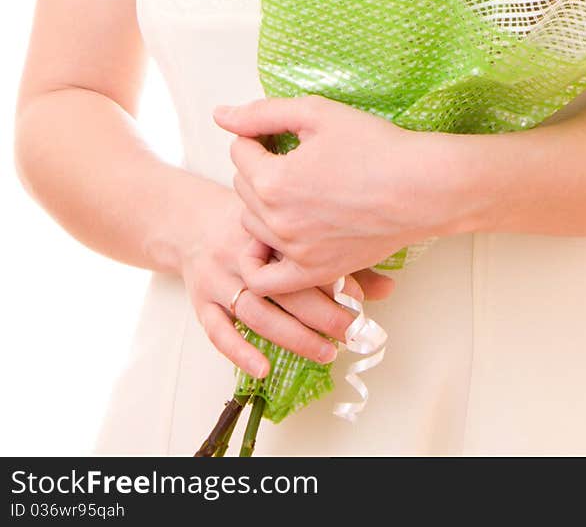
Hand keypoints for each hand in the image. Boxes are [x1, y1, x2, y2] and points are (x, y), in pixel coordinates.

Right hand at [178, 183, 395, 376]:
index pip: (301, 256)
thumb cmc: (251, 228)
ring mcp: (218, 278)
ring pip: (256, 312)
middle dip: (320, 313)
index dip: (332, 278)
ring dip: (293, 336)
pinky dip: (240, 351)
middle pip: (283, 287)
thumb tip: (389, 288)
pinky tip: (264, 368)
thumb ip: (334, 254)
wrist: (192, 221)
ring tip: (326, 353)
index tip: (360, 301)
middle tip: (351, 332)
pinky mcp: (200, 301)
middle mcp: (241, 253)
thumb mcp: (288, 229)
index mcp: (266, 230)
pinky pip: (216, 330)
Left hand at [214, 93, 450, 296]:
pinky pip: (266, 279)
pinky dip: (260, 260)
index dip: (261, 136)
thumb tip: (220, 116)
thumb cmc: (375, 145)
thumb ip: (262, 113)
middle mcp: (276, 221)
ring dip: (263, 205)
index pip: (239, 151)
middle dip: (261, 167)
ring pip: (252, 225)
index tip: (287, 135)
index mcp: (271, 180)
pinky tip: (277, 238)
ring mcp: (295, 252)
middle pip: (242, 187)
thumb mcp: (316, 113)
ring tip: (295, 190)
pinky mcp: (315, 272)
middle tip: (296, 158)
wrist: (423, 187)